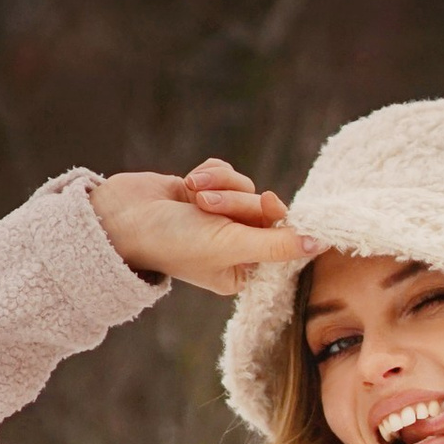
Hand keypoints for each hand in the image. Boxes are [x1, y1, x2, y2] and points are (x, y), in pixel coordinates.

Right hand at [90, 159, 309, 297]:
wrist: (123, 217)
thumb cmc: (172, 241)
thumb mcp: (230, 245)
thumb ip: (277, 244)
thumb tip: (320, 243)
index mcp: (243, 273)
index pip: (282, 241)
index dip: (274, 218)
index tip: (264, 204)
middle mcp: (234, 248)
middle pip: (263, 209)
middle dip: (236, 200)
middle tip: (207, 206)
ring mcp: (219, 220)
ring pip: (244, 186)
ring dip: (219, 184)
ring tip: (192, 194)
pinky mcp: (206, 193)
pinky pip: (228, 171)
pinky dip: (210, 172)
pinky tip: (187, 182)